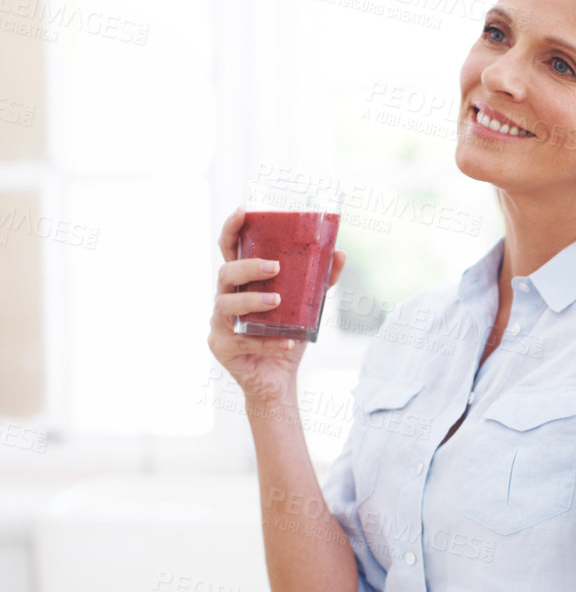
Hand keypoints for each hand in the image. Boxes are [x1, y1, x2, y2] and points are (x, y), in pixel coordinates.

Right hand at [207, 207, 345, 405]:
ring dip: (252, 300)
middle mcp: (225, 299)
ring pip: (226, 304)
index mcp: (241, 283)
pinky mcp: (221, 348)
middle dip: (248, 267)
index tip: (243, 211)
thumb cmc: (286, 337)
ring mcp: (219, 324)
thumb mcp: (307, 307)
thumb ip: (321, 282)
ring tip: (278, 301)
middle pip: (225, 273)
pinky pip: (242, 340)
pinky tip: (287, 343)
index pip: (229, 250)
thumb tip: (340, 253)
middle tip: (275, 267)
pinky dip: (268, 341)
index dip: (231, 229)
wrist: (278, 381)